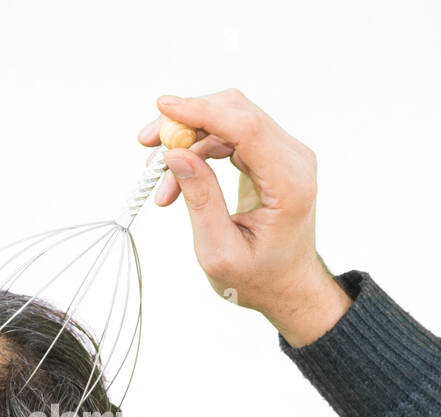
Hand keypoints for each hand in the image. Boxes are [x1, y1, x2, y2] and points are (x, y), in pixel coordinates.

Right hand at [137, 89, 350, 347]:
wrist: (287, 286)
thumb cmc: (257, 278)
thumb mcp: (220, 251)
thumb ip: (201, 200)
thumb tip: (176, 153)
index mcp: (289, 184)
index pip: (247, 128)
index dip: (202, 112)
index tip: (162, 107)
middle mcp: (293, 160)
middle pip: (237, 113)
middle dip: (187, 121)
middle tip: (146, 144)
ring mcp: (284, 154)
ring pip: (229, 119)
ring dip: (187, 138)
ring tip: (157, 176)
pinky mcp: (271, 156)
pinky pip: (230, 134)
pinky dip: (198, 148)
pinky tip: (176, 177)